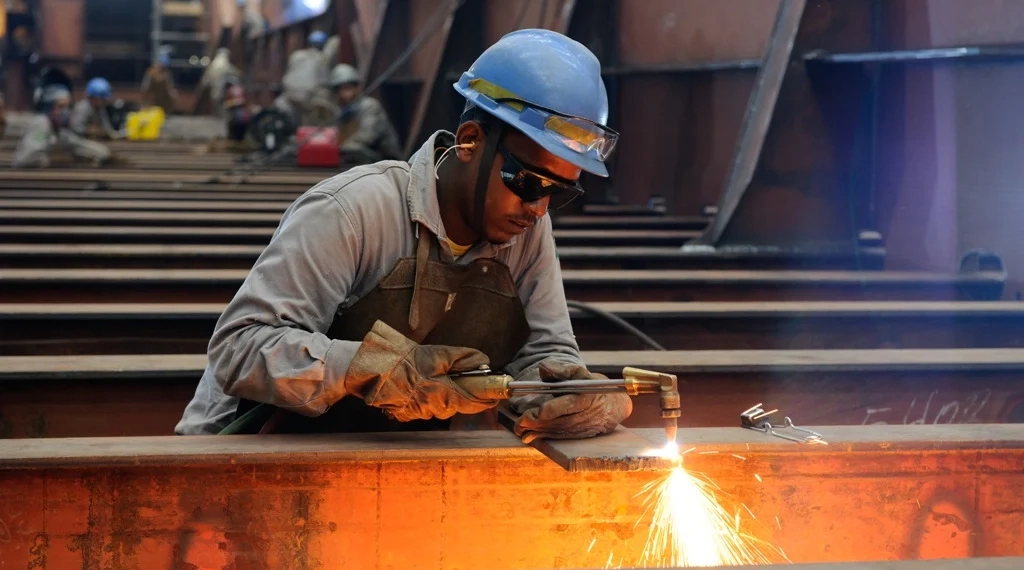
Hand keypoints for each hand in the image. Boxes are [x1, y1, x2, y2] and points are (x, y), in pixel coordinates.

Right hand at [344, 320, 498, 421]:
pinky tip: (420, 385)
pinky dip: (428, 398)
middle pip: (459, 406)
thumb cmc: (407, 361)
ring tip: (434, 377)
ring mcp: (421, 413)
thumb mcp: (439, 354)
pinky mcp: (408, 414)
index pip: (475, 403)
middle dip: (463, 393)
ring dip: (444, 395)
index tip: (496, 394)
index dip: (487, 398)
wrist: (376, 369)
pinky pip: (426, 408)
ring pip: (442, 407)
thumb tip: (483, 361)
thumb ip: (464, 358)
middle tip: (460, 377)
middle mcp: (435, 409)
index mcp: (446, 394)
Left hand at [509, 361, 632, 443]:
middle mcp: (585, 415)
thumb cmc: (592, 386)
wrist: (613, 406)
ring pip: (557, 432)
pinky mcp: (580, 437)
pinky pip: (560, 438)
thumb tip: (543, 368)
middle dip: (538, 424)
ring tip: (519, 430)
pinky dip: (544, 438)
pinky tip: (529, 437)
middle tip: (519, 423)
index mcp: (586, 397)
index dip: (552, 409)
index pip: (568, 405)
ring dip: (538, 432)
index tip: (537, 411)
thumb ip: (561, 370)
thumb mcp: (579, 373)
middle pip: (559, 421)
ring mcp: (583, 428)